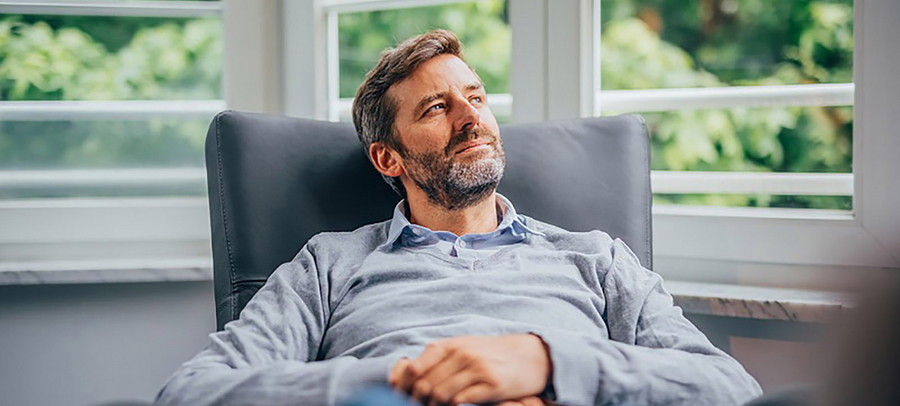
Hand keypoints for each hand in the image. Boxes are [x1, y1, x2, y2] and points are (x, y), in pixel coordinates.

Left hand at [389, 334, 551, 405]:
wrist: (530, 355)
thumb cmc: (491, 354)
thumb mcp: (462, 348)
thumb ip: (436, 358)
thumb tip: (404, 372)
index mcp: (450, 345)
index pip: (415, 368)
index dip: (405, 387)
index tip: (406, 398)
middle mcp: (462, 354)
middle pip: (426, 385)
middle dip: (420, 401)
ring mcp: (477, 368)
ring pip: (441, 394)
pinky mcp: (493, 384)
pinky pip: (462, 401)